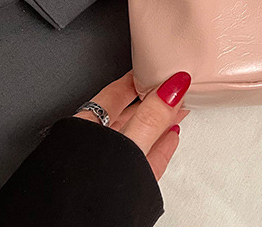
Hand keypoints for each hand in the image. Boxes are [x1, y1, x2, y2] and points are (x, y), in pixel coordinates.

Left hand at [75, 70, 190, 179]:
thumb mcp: (126, 146)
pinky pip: (145, 160)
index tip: (156, 68)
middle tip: (172, 85)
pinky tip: (170, 139)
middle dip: (152, 99)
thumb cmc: (83, 193)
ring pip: (138, 137)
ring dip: (160, 122)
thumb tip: (173, 88)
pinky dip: (160, 148)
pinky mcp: (124, 186)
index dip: (138, 78)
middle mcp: (94, 146)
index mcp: (85, 130)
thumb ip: (150, 118)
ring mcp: (109, 167)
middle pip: (128, 114)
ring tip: (177, 108)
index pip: (115, 93)